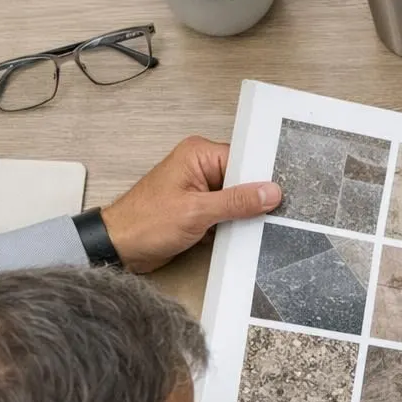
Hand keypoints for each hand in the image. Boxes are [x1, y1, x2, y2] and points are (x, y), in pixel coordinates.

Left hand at [101, 135, 280, 272]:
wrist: (121, 247)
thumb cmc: (145, 223)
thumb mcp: (197, 212)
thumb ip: (237, 201)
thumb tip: (270, 192)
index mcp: (199, 154)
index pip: (244, 160)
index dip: (262, 178)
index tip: (280, 195)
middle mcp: (201, 168)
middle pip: (244, 180)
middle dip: (253, 199)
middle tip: (270, 215)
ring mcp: (201, 189)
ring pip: (238, 200)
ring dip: (242, 216)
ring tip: (248, 225)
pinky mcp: (201, 209)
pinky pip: (228, 214)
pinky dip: (232, 225)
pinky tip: (234, 234)